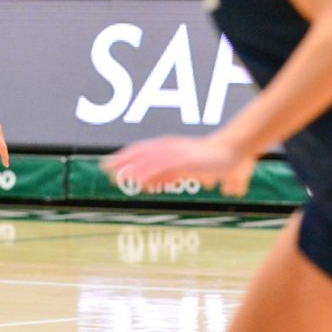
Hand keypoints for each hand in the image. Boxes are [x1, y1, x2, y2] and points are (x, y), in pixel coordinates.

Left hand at [102, 133, 255, 196]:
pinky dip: (149, 172)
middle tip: (103, 169)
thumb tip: (147, 185)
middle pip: (138, 153)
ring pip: (147, 160)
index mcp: (166, 146)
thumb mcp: (181, 169)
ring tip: (115, 175)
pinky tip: (139, 180)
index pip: (139, 150)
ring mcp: (175, 152)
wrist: (228, 151)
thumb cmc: (205, 160)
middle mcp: (167, 147)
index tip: (107, 164)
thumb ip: (164, 176)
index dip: (122, 157)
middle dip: (120, 161)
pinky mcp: (184, 160)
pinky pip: (162, 167)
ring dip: (130, 167)